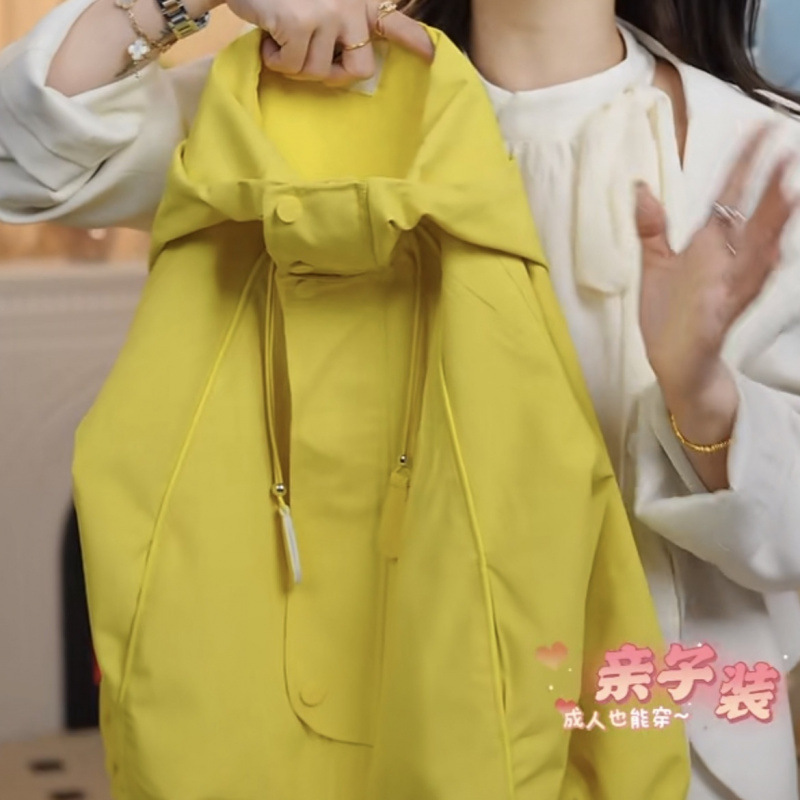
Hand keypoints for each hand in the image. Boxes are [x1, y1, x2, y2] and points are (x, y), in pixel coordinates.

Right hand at [220, 0, 433, 84]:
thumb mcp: (321, 3)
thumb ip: (342, 24)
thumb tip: (359, 58)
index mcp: (358, 0)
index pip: (394, 22)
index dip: (414, 40)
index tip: (429, 56)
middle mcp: (349, 4)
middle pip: (359, 68)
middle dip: (334, 76)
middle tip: (310, 62)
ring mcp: (327, 13)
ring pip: (318, 72)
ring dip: (293, 64)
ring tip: (281, 39)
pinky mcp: (300, 23)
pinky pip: (292, 66)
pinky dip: (275, 60)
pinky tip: (268, 38)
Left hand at [636, 126, 796, 422]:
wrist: (676, 368)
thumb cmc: (669, 319)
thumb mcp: (655, 267)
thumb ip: (651, 229)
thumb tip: (639, 187)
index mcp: (708, 250)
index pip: (729, 200)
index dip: (742, 166)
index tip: (757, 130)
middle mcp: (723, 266)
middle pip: (752, 221)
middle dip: (771, 188)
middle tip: (788, 151)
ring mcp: (725, 292)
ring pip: (755, 255)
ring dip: (773, 227)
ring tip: (790, 193)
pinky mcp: (718, 320)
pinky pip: (740, 295)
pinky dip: (754, 276)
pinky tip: (769, 256)